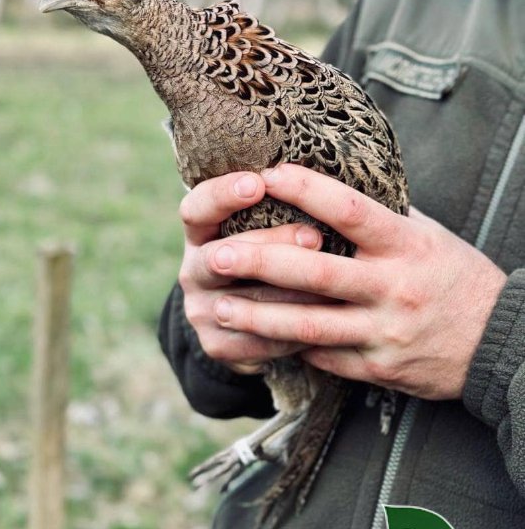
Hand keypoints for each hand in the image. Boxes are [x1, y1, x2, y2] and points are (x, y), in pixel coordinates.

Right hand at [178, 171, 325, 373]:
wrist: (249, 318)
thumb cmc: (269, 252)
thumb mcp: (262, 225)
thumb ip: (276, 207)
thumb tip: (321, 186)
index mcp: (200, 233)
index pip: (196, 209)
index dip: (222, 196)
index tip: (257, 183)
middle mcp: (192, 270)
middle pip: (219, 256)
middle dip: (269, 245)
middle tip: (314, 236)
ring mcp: (200, 310)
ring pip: (245, 302)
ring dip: (293, 291)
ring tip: (335, 282)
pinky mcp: (215, 345)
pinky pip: (257, 340)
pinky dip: (293, 331)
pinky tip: (326, 319)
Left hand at [207, 164, 506, 399]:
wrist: (499, 340)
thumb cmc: (454, 275)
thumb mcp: (426, 234)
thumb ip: (379, 216)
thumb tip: (325, 187)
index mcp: (406, 244)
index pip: (349, 210)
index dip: (306, 190)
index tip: (269, 174)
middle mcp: (395, 287)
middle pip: (318, 274)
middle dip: (262, 263)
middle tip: (217, 256)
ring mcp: (386, 332)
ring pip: (312, 325)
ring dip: (260, 318)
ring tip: (220, 307)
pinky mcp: (381, 368)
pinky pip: (326, 357)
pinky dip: (290, 346)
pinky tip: (257, 338)